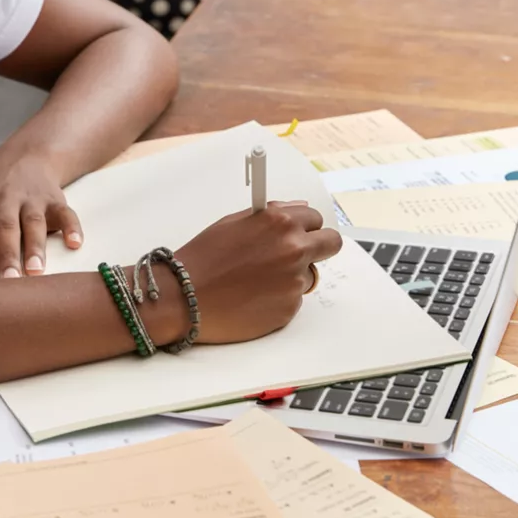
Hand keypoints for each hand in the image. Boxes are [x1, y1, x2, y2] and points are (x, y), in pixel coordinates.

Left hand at [0, 154, 82, 278]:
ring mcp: (31, 198)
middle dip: (7, 254)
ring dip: (36, 246)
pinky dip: (72, 227)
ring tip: (36, 271)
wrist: (23, 158)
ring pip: (34, 222)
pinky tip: (75, 243)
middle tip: (9, 280)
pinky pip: (65, 212)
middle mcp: (4, 199)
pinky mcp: (55, 199)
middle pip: (5, 228)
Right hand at [146, 201, 341, 345]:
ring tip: (259, 279)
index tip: (297, 232)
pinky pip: (294, 298)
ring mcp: (294, 281)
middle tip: (298, 254)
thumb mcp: (234, 222)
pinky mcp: (290, 309)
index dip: (304, 226)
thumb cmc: (204, 257)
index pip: (316, 218)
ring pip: (309, 274)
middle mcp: (294, 250)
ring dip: (293, 274)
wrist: (186, 297)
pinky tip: (253, 296)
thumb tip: (299, 209)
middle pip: (331, 244)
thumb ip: (272, 214)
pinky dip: (279, 297)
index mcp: (281, 223)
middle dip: (319, 246)